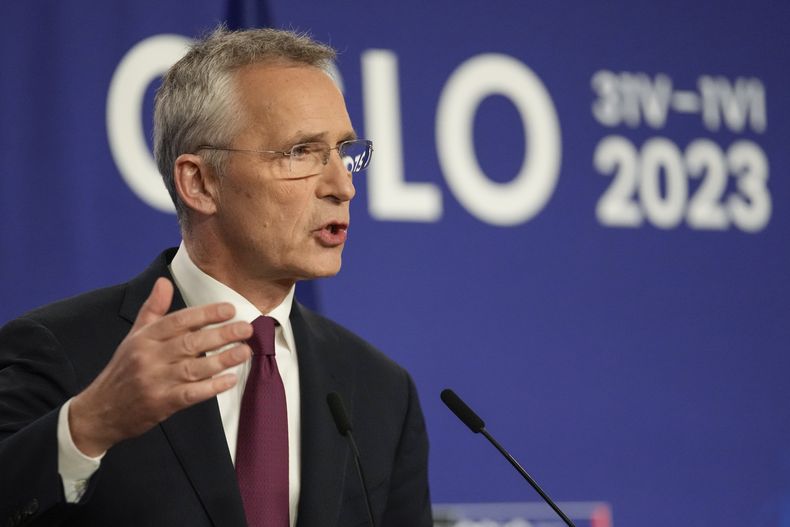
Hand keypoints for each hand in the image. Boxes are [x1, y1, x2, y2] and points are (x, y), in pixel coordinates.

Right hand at [69, 277, 252, 456]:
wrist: (100, 411)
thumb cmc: (124, 370)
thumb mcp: (134, 336)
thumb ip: (153, 309)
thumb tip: (164, 282)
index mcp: (144, 337)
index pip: (179, 320)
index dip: (206, 314)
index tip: (229, 310)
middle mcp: (149, 356)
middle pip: (191, 342)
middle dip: (222, 334)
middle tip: (246, 329)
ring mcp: (155, 381)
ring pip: (195, 367)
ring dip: (223, 359)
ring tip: (245, 351)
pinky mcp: (161, 403)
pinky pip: (191, 393)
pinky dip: (212, 386)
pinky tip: (230, 379)